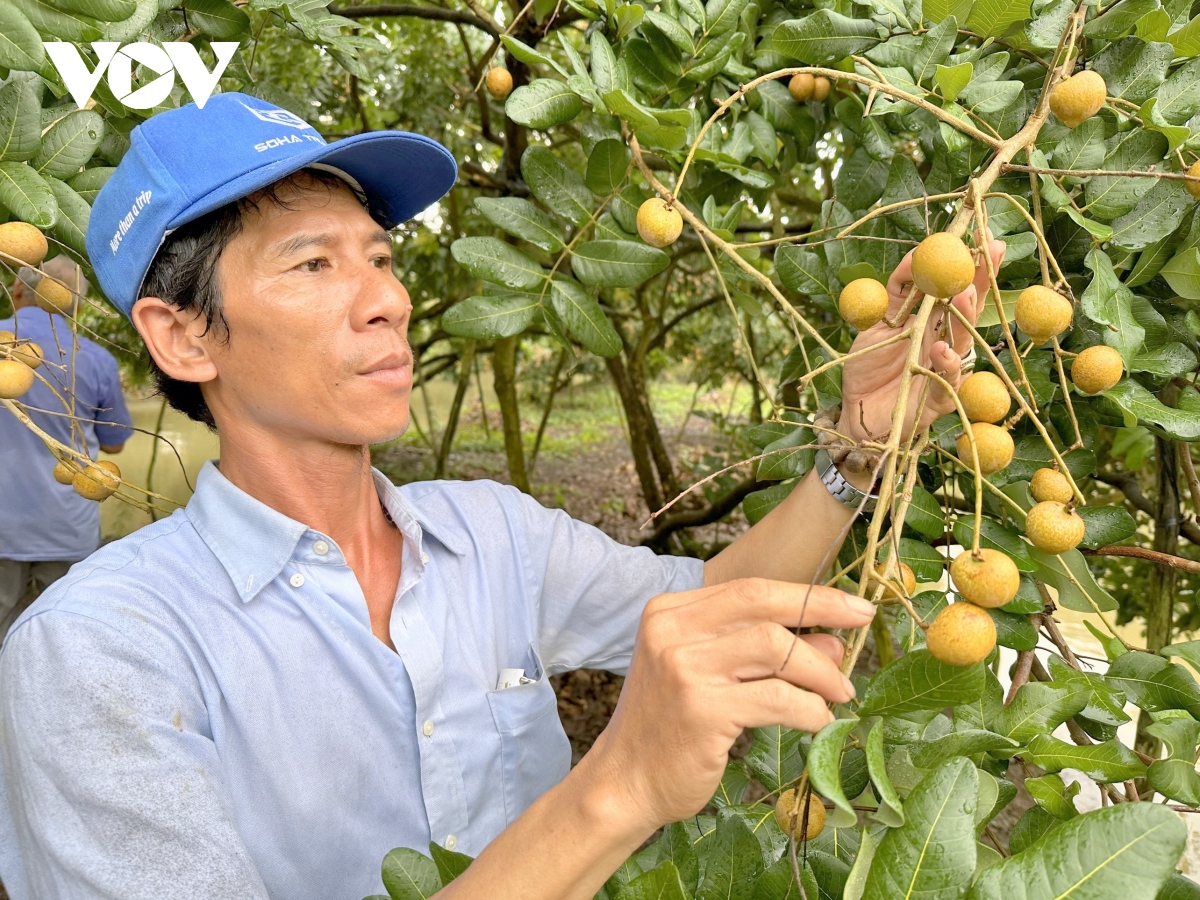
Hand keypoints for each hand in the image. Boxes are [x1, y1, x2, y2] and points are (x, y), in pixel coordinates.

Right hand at [588, 579, 874, 831]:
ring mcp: (683, 668)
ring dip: (820, 671)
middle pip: (762, 605)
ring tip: (840, 693)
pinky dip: (809, 708)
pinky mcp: (701, 709)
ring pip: (775, 648)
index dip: (806, 594)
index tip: (851, 605)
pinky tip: (818, 720)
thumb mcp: (711, 675)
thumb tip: (833, 642)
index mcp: (669, 612)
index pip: (748, 589)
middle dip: (823, 609)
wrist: (624, 782)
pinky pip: (775, 699)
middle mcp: (671, 631)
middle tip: (864, 624)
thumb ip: (761, 652)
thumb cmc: (670, 726)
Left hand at [838, 237, 1006, 444]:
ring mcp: (944, 370)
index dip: (972, 265)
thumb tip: (913, 256)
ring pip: (962, 341)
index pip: (956, 288)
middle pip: (969, 309)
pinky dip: (947, 365)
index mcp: (932, 323)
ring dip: (965, 317)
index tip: (983, 236)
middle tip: (990, 252)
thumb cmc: (869, 367)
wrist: (855, 412)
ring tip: (965, 294)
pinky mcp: (938, 400)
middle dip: (981, 280)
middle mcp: (944, 342)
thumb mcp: (879, 323)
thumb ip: (897, 294)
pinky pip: (947, 381)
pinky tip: (941, 349)